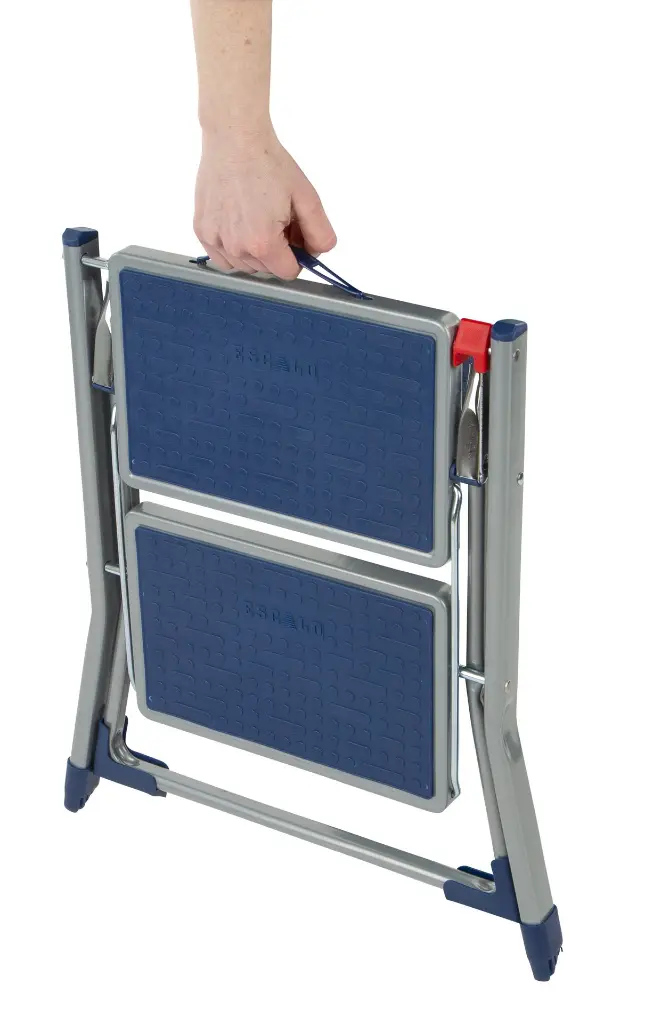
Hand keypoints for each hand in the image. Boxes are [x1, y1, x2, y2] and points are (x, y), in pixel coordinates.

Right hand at [194, 128, 336, 277]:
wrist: (234, 138)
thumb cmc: (268, 162)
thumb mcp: (307, 197)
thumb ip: (321, 233)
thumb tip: (318, 254)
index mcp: (264, 243)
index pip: (288, 272)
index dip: (298, 256)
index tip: (295, 237)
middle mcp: (236, 247)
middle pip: (267, 269)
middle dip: (277, 251)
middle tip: (277, 219)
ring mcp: (216, 240)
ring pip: (245, 266)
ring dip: (254, 251)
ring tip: (256, 217)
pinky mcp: (202, 231)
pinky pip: (222, 258)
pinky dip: (233, 249)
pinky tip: (239, 225)